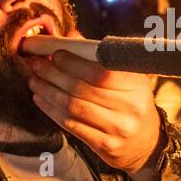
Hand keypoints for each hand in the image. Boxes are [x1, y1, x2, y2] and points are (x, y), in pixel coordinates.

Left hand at [27, 37, 162, 180]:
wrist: (146, 142)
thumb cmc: (131, 102)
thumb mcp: (126, 77)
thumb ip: (99, 57)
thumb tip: (70, 35)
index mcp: (136, 85)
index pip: (100, 72)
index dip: (73, 62)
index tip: (54, 54)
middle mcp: (129, 107)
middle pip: (81, 89)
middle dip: (53, 74)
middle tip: (36, 64)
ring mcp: (117, 128)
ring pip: (73, 107)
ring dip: (48, 92)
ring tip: (34, 81)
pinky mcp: (105, 145)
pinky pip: (71, 125)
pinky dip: (51, 110)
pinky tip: (41, 100)